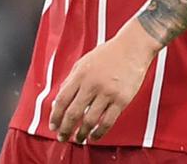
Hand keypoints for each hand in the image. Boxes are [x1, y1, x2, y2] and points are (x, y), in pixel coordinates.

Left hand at [48, 20, 159, 143]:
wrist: (133, 47)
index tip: (53, 126)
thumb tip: (59, 102)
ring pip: (89, 121)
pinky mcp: (122, 100)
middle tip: (62, 137)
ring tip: (79, 139)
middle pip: (73, 113)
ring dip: (81, 134)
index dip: (55, 116)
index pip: (62, 100)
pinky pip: (107, 121)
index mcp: (81, 74)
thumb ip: (71, 80)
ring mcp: (107, 93)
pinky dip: (99, 132)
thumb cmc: (109, 53)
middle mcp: (92, 84)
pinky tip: (94, 136)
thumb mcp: (84, 62)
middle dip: (65, 129)